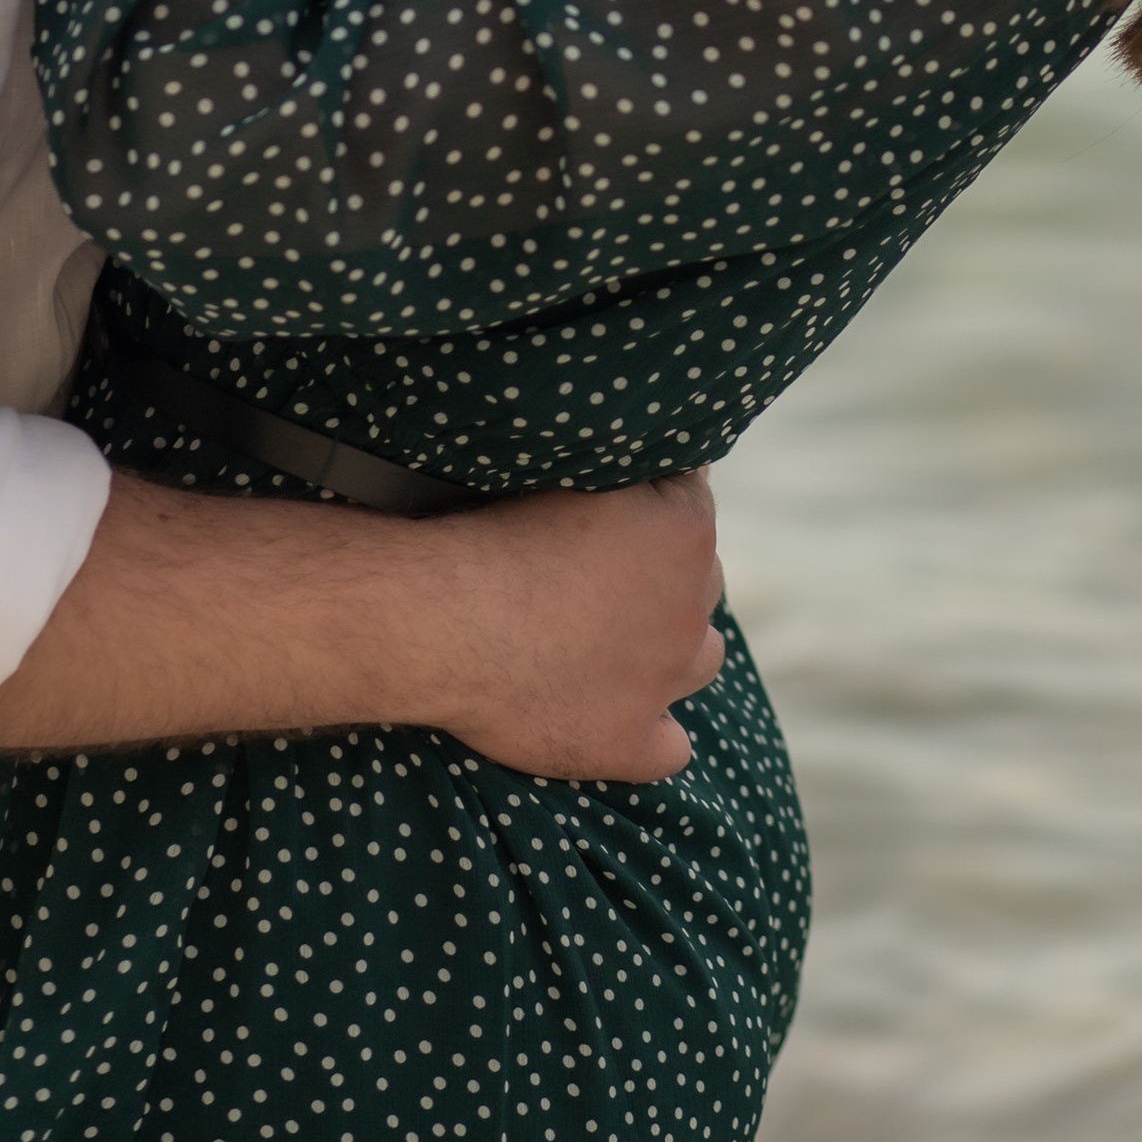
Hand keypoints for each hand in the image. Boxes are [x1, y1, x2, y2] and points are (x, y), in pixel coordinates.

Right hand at [0, 461, 728, 777]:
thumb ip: (577, 439)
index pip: (684, 496)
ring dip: (661, 647)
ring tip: (609, 638)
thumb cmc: (483, 515)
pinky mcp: (630, 740)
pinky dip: (646, 736)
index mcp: (682, 517)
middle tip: (591, 572)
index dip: (638, 504)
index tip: (595, 510)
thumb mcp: (540, 449)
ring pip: (697, 654)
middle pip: (695, 576)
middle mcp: (691, 596)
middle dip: (655, 575)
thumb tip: (583, 392)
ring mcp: (665, 674)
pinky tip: (620, 724)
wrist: (445, 613)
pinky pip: (667, 748)